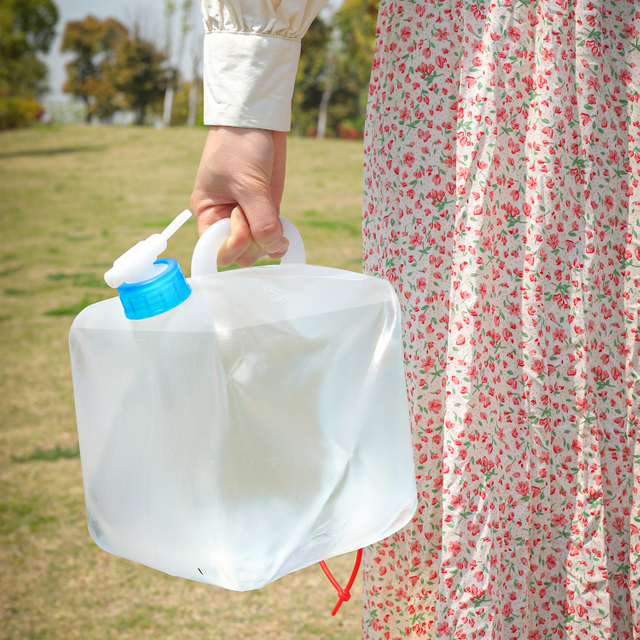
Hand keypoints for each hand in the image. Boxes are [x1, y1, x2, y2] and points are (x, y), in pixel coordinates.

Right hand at [190, 126, 288, 266]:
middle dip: (253, 243)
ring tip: (275, 222)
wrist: (257, 117)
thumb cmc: (240, 145)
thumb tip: (273, 247)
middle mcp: (225, 217)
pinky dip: (279, 237)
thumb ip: (261, 219)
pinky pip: (271, 234)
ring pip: (258, 247)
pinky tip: (284, 231)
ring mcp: (248, 215)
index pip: (215, 248)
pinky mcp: (266, 208)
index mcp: (208, 212)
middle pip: (239, 253)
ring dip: (269, 242)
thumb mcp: (248, 184)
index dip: (231, 246)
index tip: (243, 228)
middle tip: (260, 216)